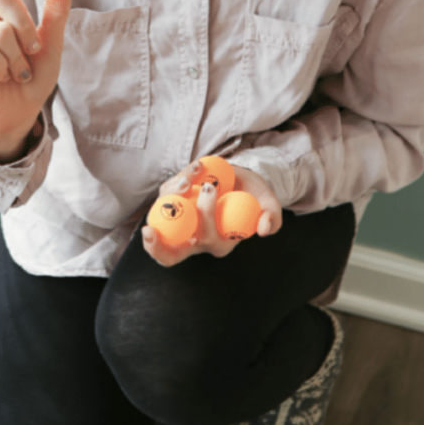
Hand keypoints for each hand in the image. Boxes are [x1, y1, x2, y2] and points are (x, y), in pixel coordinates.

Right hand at [0, 0, 74, 161]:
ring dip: (18, 58)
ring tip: (17, 74)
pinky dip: (2, 67)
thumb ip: (57, 11)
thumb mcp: (51, 45)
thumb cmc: (32, 80)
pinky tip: (2, 77)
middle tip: (34, 47)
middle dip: (24, 22)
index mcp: (5, 11)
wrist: (17, 115)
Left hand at [141, 162, 281, 266]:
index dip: (160, 250)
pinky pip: (169, 191)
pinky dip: (179, 179)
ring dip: (174, 191)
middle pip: (164, 243)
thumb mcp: (269, 205)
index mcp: (213, 243)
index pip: (180, 255)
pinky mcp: (177, 198)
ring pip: (164, 210)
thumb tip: (263, 230)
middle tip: (154, 222)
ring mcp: (182, 216)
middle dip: (155, 238)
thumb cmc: (255, 196)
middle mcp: (193, 234)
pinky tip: (197, 169)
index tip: (152, 233)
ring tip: (199, 172)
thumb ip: (272, 217)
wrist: (247, 178)